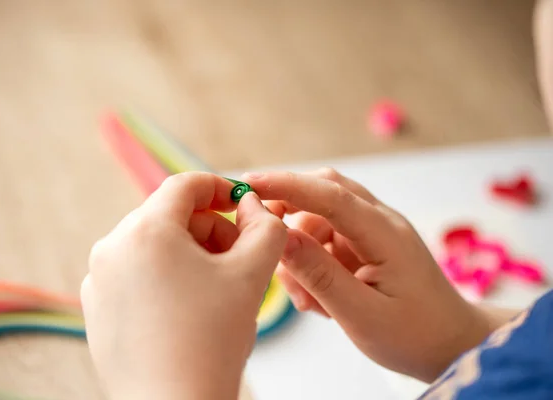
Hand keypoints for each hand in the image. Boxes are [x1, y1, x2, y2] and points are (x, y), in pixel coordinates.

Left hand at [81, 172, 286, 399]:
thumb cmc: (211, 342)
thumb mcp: (253, 274)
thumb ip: (265, 226)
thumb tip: (253, 205)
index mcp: (145, 231)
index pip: (185, 185)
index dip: (220, 187)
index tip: (241, 204)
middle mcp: (112, 248)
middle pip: (170, 216)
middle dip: (209, 229)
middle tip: (237, 259)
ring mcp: (99, 279)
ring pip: (153, 245)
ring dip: (189, 254)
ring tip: (214, 289)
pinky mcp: (96, 307)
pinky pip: (135, 273)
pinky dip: (165, 277)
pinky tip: (187, 309)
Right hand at [243, 168, 492, 381]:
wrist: (450, 346)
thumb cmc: (413, 335)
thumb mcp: (361, 313)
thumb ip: (319, 275)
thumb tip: (279, 238)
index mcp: (384, 233)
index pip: (329, 195)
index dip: (286, 185)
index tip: (248, 184)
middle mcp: (380, 221)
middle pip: (323, 193)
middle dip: (288, 211)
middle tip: (265, 242)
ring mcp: (374, 232)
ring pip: (319, 219)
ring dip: (301, 251)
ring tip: (307, 299)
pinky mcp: (366, 245)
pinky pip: (327, 240)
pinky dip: (312, 262)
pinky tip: (319, 298)